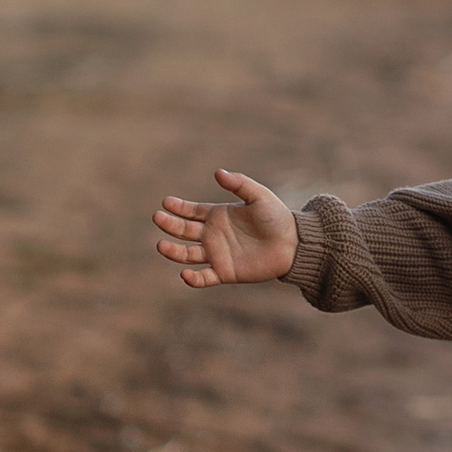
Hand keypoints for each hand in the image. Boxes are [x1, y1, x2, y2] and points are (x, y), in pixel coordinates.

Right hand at [152, 167, 298, 287]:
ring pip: (187, 254)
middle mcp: (213, 235)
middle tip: (158, 217)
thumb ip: (239, 184)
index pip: (191, 211)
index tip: (165, 202)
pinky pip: (204, 277)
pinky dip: (193, 279)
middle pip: (184, 231)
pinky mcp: (225, 272)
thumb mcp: (258, 196)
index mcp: (218, 215)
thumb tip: (218, 172)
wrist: (292, 244)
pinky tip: (184, 274)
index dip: (177, 207)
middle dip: (169, 225)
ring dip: (173, 251)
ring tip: (161, 245)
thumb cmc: (276, 217)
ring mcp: (217, 254)